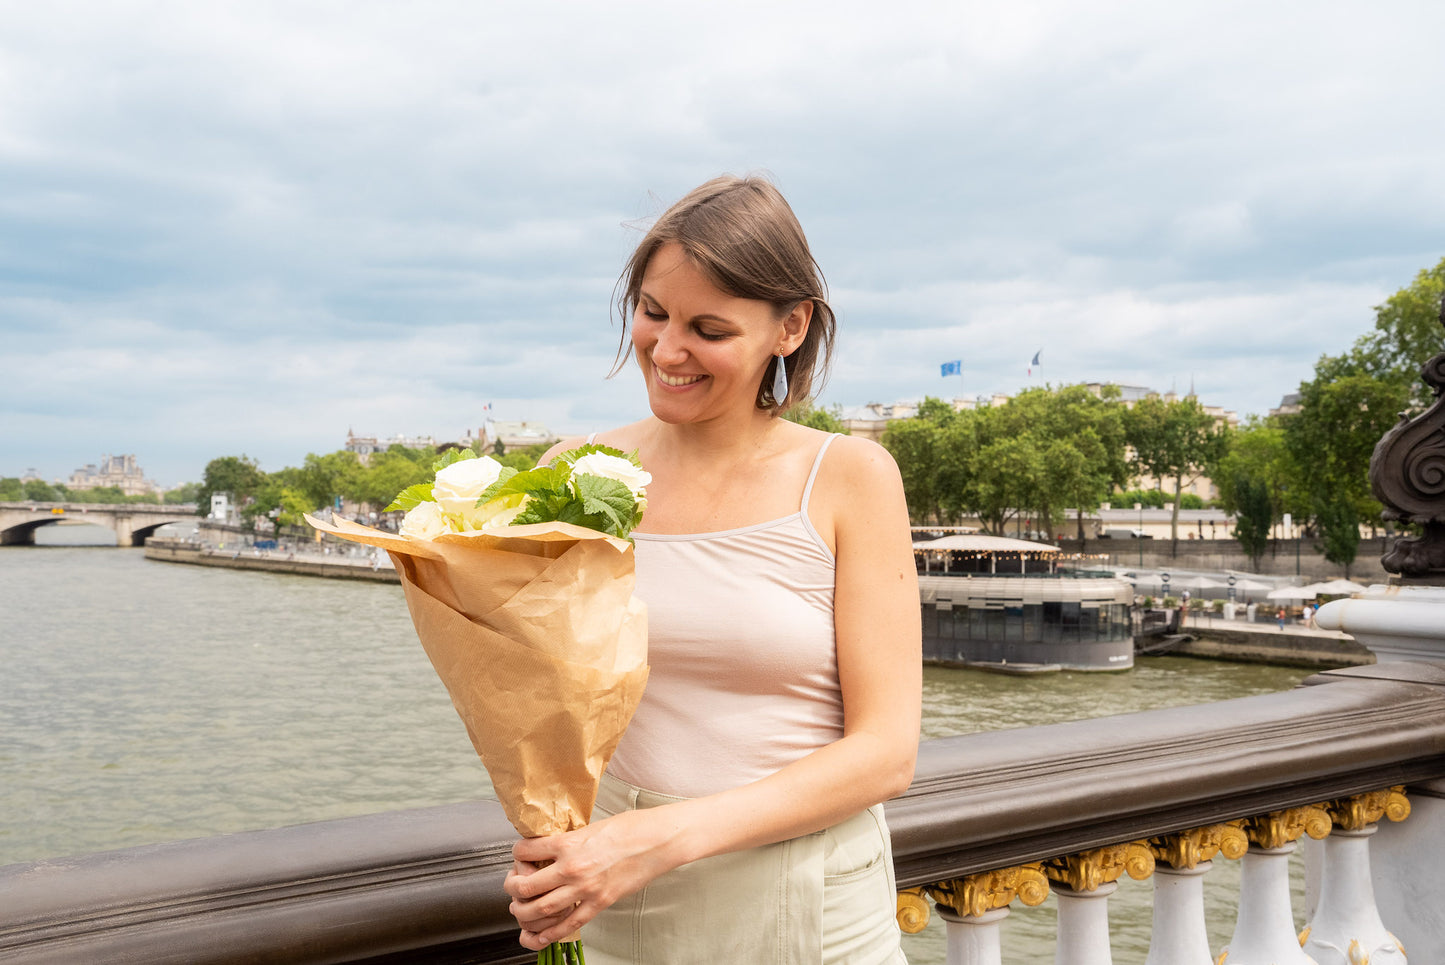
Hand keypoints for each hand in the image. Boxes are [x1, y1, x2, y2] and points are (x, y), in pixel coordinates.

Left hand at [502, 808, 685, 949]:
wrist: (658, 841)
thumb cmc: (631, 828)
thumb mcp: (592, 827)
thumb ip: (570, 840)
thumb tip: (554, 848)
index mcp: (568, 843)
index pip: (526, 851)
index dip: (517, 853)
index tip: (519, 855)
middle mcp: (572, 868)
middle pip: (526, 886)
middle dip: (512, 889)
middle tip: (512, 886)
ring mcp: (586, 889)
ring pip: (542, 909)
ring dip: (524, 913)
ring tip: (520, 909)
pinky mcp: (600, 903)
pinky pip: (569, 923)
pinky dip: (551, 933)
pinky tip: (541, 936)